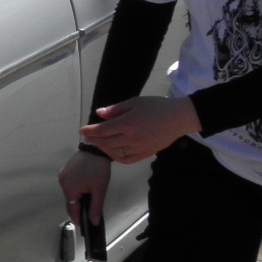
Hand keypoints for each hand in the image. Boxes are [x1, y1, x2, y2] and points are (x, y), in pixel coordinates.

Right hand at [57, 150, 111, 225]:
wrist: (96, 148)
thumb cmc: (98, 169)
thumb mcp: (100, 190)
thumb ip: (96, 208)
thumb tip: (93, 222)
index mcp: (70, 189)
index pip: (72, 210)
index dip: (78, 219)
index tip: (84, 226)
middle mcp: (63, 183)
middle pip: (70, 201)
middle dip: (79, 207)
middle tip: (90, 212)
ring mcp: (62, 176)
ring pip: (70, 193)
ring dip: (78, 197)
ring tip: (89, 198)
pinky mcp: (65, 171)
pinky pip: (69, 185)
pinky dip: (76, 189)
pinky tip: (85, 187)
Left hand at [78, 95, 200, 164]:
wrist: (179, 118)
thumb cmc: (157, 106)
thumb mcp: (135, 102)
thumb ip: (116, 109)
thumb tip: (99, 114)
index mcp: (129, 123)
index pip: (103, 130)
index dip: (90, 131)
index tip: (82, 130)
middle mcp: (132, 138)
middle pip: (107, 142)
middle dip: (94, 139)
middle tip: (88, 136)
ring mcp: (140, 148)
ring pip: (115, 153)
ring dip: (104, 148)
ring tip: (99, 142)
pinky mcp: (146, 154)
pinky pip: (127, 159)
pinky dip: (117, 157)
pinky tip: (113, 151)